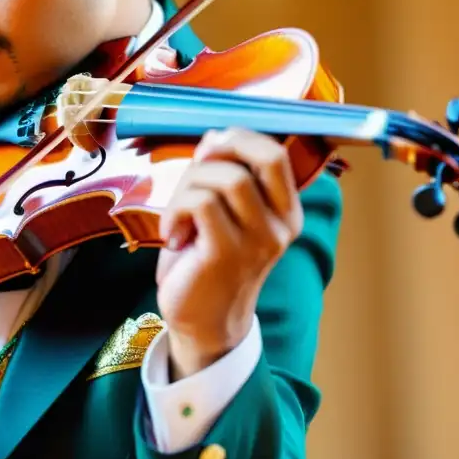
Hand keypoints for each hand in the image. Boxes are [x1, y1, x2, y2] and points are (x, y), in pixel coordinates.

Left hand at [156, 129, 302, 379]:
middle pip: (260, 156)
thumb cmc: (206, 262)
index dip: (239, 138)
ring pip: (227, 177)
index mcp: (285, 211)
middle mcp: (280, 225)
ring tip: (178, 214)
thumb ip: (223, 175)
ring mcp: (258, 241)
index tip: (208, 152)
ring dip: (189, 185)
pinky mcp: (227, 254)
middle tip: (192, 176)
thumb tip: (215, 136)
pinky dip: (176, 209)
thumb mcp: (222, 213)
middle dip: (217, 152)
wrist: (203, 322)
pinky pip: (201, 202)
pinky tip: (172, 234)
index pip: (277, 153)